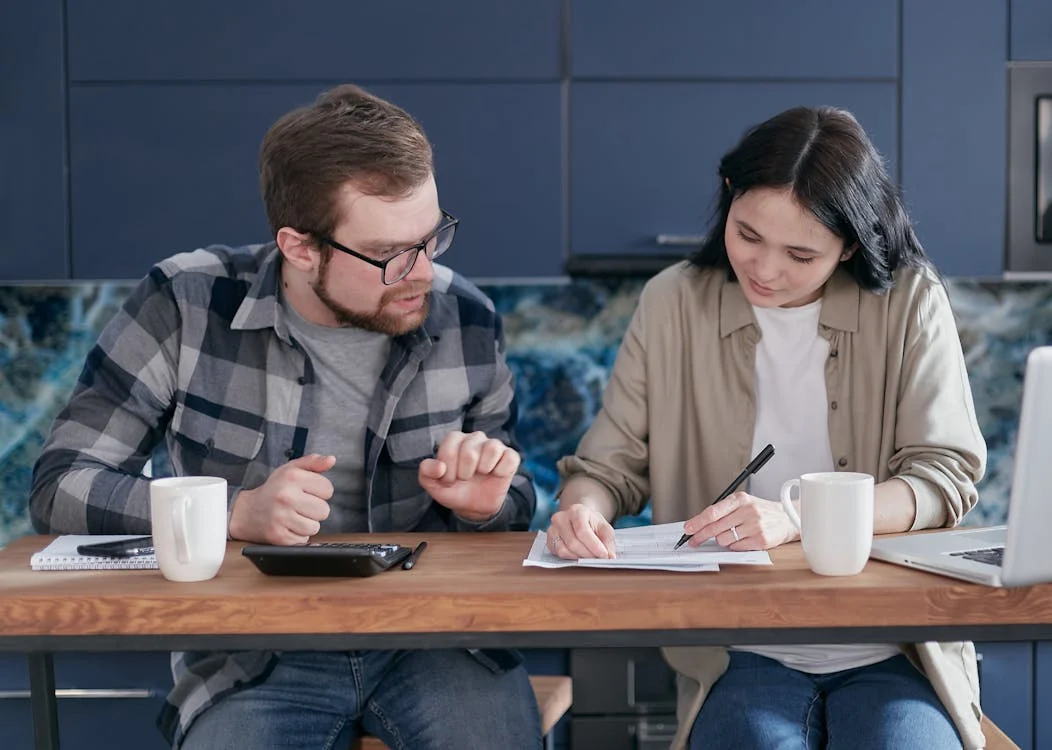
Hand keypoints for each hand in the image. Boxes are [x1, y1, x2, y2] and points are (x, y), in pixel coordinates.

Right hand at [228, 453, 334, 544]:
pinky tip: (287, 526)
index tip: (307, 493)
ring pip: (315, 527)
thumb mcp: (290, 469)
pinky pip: (303, 539)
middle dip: (314, 509)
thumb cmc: (272, 490)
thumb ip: (313, 463)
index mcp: (292, 477)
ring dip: (307, 524)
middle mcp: (286, 496)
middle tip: (300, 506)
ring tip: (293, 516)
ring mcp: (281, 517)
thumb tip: (331, 460)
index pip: (327, 489)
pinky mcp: (278, 535)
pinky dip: (297, 535)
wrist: (246, 511)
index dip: (320, 492)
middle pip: (324, 510)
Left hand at [418, 431, 518, 521]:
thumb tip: (439, 467)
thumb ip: (426, 472)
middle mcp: (475, 438)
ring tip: (479, 475)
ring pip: (491, 448)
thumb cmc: (453, 489)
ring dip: (483, 469)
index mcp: (455, 439)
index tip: (449, 480)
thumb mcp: (432, 484)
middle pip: (469, 451)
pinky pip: (508, 457)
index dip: (448, 469)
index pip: (450, 446)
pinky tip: (494, 475)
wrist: (472, 505)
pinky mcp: (510, 456)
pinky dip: (500, 471)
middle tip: (464, 479)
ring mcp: (494, 445)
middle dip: (464, 473)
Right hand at [546, 504, 615, 558]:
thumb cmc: (592, 523)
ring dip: (579, 557)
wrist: (580, 518)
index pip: (583, 531)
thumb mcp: (604, 527)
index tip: (604, 556)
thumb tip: (610, 556)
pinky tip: (578, 555)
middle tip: (598, 559)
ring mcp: (552, 528)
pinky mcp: (548, 539)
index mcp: (577, 511)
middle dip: (588, 554)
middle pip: (573, 542)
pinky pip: (557, 553)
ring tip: (588, 556)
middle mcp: (561, 517)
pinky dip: (570, 558)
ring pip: (563, 550)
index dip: (594, 546)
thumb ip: (608, 540)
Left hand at [681, 491, 798, 549]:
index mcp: (740, 499)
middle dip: (701, 535)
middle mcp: (748, 511)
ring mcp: (755, 526)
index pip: (713, 512)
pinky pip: (736, 547)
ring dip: (723, 540)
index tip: (688, 528)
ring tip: (733, 534)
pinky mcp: (761, 540)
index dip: (697, 522)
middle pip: (715, 527)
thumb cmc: (760, 511)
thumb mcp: (742, 503)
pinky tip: (743, 539)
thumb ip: (723, 511)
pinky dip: (734, 545)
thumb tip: (699, 523)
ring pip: (724, 539)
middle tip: (693, 540)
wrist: (786, 518)